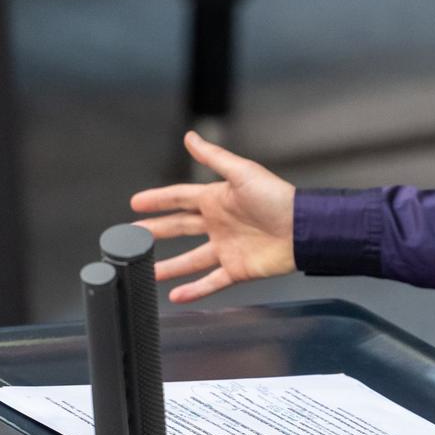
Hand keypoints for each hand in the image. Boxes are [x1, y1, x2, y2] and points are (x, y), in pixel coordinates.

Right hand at [128, 131, 296, 303]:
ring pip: (190, 259)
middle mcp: (218, 224)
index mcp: (217, 199)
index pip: (179, 198)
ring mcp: (226, 248)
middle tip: (131, 236)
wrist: (303, 229)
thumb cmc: (277, 197)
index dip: (157, 200)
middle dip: (155, 231)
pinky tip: (176, 296)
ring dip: (169, 266)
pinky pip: (211, 281)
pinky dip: (194, 290)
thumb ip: (213, 157)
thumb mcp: (242, 172)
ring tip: (146, 271)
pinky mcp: (237, 269)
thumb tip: (190, 137)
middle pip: (179, 228)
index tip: (135, 203)